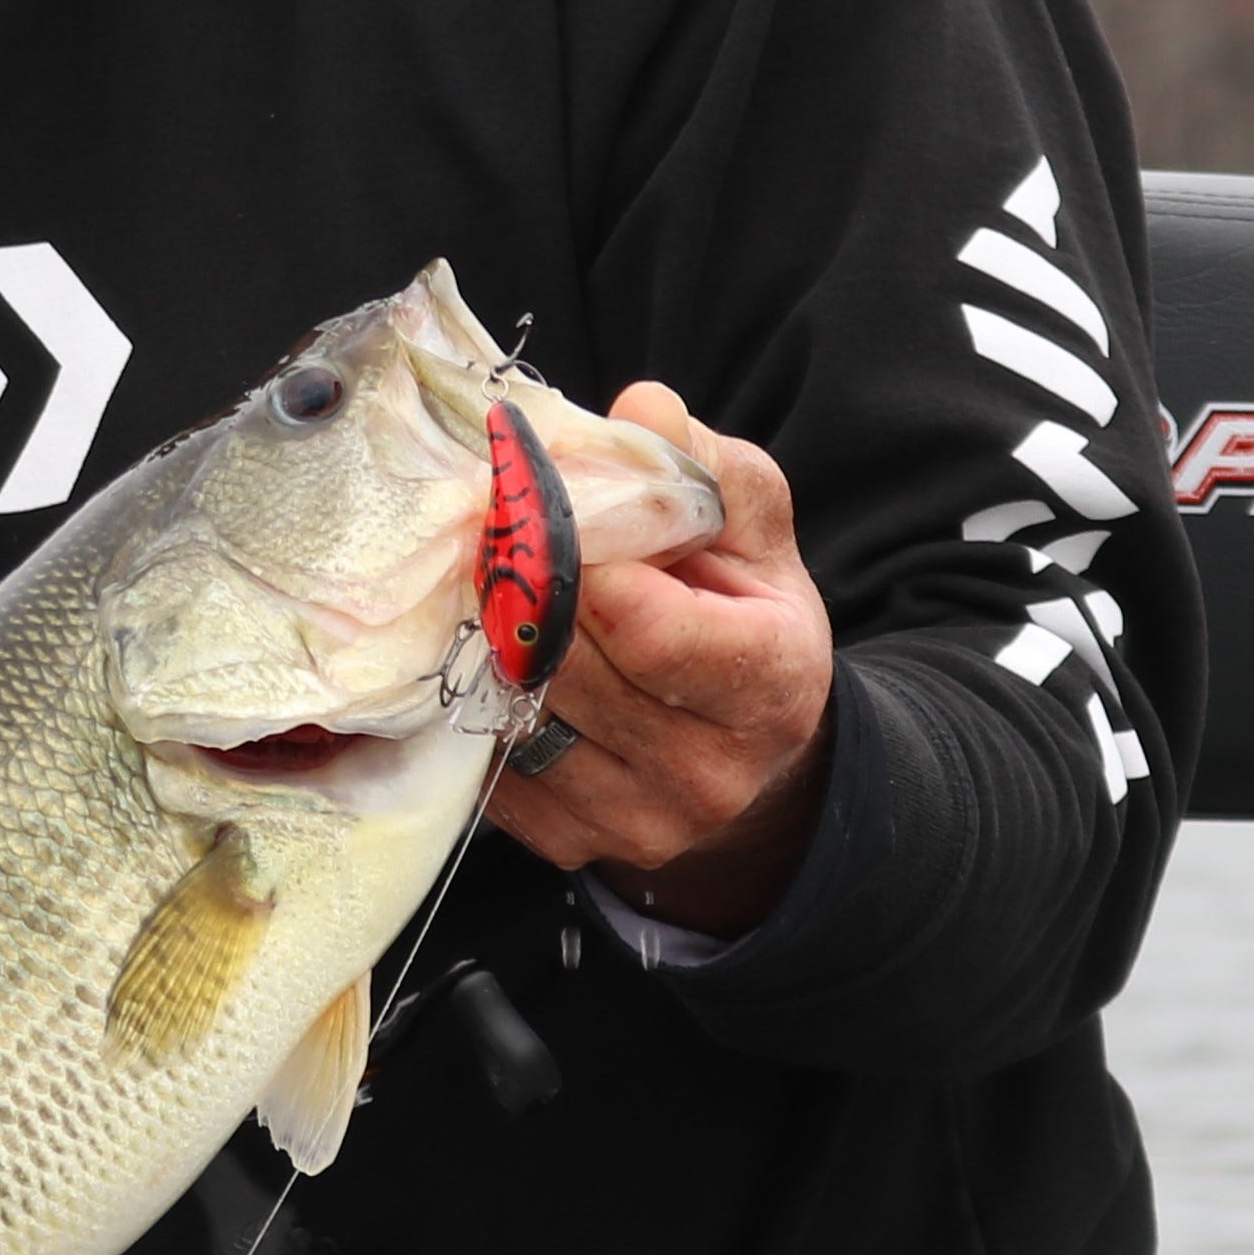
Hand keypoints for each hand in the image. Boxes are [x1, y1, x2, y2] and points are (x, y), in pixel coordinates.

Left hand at [483, 384, 834, 938]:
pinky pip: (490, 761)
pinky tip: (500, 660)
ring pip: (520, 711)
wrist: (746, 742)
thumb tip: (640, 409)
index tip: (543, 509)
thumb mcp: (753, 528)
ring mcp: (639, 821)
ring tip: (496, 590)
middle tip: (492, 533)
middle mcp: (710, 771)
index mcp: (771, 682)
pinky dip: (482, 703)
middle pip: (569, 665)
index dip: (582, 561)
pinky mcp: (572, 845)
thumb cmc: (743, 612)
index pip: (649, 629)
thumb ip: (703, 467)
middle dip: (525, 590)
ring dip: (492, 643)